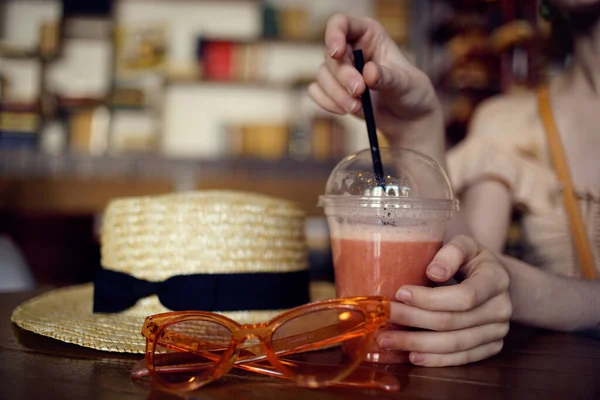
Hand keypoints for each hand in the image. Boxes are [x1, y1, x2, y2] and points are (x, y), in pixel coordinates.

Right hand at [308, 14, 445, 165]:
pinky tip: (346, 111)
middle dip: (342, 77)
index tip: (337, 52)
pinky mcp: (334, 91)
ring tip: (356, 107)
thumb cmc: (411, 93)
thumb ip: (387, 77)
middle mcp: (351, 49)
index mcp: (369, 35)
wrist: (408, 119)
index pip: (341, 23)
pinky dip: (328, 103)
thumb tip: (368, 72)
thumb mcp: (405, 83)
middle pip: (330, 55)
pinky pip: (316, 92)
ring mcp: (340, 71)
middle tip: (359, 92)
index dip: (334, 34)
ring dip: (336, 94)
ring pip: (322, 75)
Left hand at [377, 235, 511, 366]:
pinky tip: (411, 355)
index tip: (400, 293)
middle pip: (452, 322)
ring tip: (387, 340)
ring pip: (454, 344)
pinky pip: (461, 358)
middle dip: (413, 320)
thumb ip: (451, 252)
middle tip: (382, 318)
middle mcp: (501, 308)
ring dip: (417, 344)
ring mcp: (497, 331)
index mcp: (496, 279)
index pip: (464, 296)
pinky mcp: (490, 347)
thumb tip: (434, 272)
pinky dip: (435, 359)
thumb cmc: (471, 259)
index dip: (430, 298)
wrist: (495, 280)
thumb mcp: (464, 245)